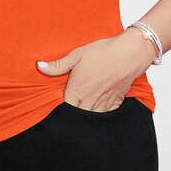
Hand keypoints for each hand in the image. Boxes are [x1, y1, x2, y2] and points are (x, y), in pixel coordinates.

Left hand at [36, 28, 156, 111]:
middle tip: (69, 109)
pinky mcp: (116, 101)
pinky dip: (101, 115)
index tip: (56, 105)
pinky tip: (97, 110)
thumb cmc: (103, 51)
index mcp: (78, 89)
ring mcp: (104, 103)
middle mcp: (90, 99)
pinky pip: (106, 115)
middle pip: (77, 116)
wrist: (130, 53)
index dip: (60, 108)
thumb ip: (58, 65)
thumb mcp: (77, 55)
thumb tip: (39, 66)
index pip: (64, 107)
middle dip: (72, 115)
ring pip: (91, 118)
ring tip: (82, 110)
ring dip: (86, 115)